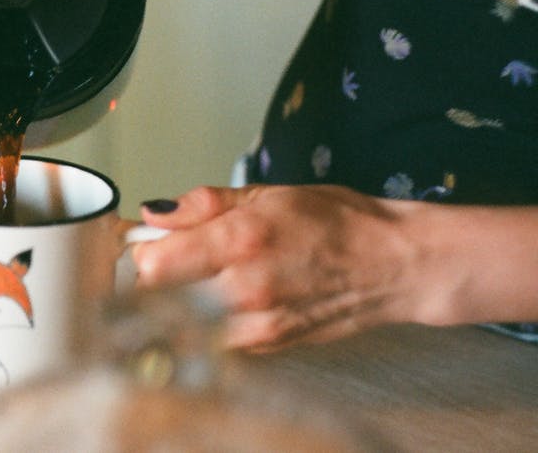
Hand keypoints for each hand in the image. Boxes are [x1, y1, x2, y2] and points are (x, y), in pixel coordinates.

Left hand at [134, 185, 428, 351]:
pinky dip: (211, 316)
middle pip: (159, 294)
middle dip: (159, 272)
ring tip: (211, 274)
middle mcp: (244, 288)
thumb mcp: (268, 193)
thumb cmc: (338, 222)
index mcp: (240, 240)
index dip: (143, 250)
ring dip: (183, 297)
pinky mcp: (268, 345)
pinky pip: (214, 333)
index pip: (153, 264)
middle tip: (177, 255)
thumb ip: (204, 205)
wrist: (394, 264)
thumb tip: (154, 212)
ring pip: (183, 317)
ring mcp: (255, 323)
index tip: (150, 240)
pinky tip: (234, 295)